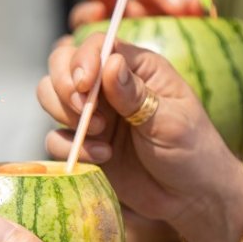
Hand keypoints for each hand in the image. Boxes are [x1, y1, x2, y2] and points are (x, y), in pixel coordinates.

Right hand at [36, 32, 241, 227]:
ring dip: (63, 113)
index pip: (98, 45)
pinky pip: (55, 138)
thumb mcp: (170, 120)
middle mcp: (109, 86)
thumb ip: (135, 94)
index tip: (84, 85)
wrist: (190, 196)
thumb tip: (110, 63)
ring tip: (98, 132)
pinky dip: (70, 147)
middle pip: (63, 63)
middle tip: (82, 110)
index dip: (83, 59)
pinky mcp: (84, 145)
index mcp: (137, 68)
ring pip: (50, 96)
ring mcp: (93, 114)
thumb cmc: (191, 150)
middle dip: (63, 84)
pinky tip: (102, 158)